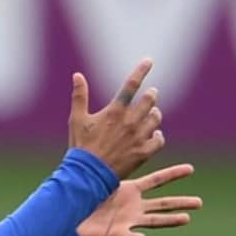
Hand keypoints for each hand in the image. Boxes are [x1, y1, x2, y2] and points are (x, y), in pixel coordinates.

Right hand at [69, 58, 163, 178]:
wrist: (88, 175)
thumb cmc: (81, 147)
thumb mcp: (77, 119)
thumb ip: (79, 96)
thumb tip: (77, 75)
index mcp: (114, 111)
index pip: (131, 84)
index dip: (141, 70)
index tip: (149, 60)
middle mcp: (129, 122)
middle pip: (149, 100)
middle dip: (151, 94)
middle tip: (151, 93)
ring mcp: (138, 137)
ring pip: (156, 118)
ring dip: (155, 113)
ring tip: (152, 113)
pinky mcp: (143, 152)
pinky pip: (159, 139)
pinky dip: (158, 135)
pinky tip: (154, 134)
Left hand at [77, 163, 201, 235]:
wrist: (73, 219)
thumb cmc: (84, 196)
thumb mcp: (98, 176)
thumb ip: (105, 157)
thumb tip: (108, 129)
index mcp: (131, 191)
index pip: (156, 180)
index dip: (173, 174)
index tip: (191, 168)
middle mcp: (134, 207)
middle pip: (163, 203)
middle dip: (181, 202)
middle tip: (200, 202)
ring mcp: (128, 221)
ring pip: (154, 221)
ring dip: (170, 220)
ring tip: (187, 219)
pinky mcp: (116, 234)